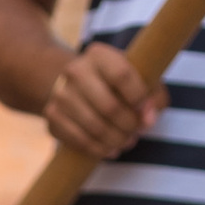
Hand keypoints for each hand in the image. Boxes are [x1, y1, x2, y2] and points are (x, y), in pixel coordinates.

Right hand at [44, 41, 159, 155]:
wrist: (74, 85)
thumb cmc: (113, 81)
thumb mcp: (134, 74)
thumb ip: (152, 91)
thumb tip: (149, 119)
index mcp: (98, 54)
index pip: (122, 75)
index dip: (139, 98)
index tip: (147, 113)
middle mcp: (76, 71)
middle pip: (109, 106)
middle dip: (128, 125)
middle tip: (137, 133)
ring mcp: (61, 95)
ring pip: (95, 127)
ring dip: (116, 140)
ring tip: (127, 142)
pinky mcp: (53, 117)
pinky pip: (80, 140)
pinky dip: (99, 149)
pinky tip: (111, 149)